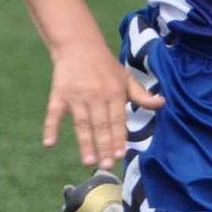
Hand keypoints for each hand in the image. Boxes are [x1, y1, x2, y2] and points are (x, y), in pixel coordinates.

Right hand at [45, 39, 163, 168]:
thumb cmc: (106, 67)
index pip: (117, 120)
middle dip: (104, 146)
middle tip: (107, 165)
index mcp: (114, 93)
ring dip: (84, 142)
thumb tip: (162, 103)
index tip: (121, 154)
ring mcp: (76, 96)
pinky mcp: (59, 94)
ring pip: (81, 123)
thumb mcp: (126, 78)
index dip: (118, 137)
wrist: (79, 46)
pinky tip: (49, 143)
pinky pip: (53, 113)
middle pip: (100, 125)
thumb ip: (141, 95)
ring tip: (88, 161)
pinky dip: (50, 128)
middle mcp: (96, 96)